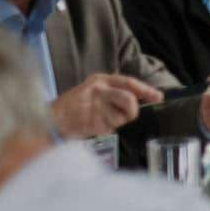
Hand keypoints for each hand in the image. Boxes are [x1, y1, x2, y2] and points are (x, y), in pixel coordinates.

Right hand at [50, 74, 164, 138]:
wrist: (51, 120)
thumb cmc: (75, 108)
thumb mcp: (95, 92)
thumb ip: (116, 93)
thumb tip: (144, 99)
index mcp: (100, 80)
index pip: (129, 82)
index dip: (145, 90)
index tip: (158, 97)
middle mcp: (98, 89)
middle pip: (129, 101)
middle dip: (131, 112)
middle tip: (124, 117)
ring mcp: (94, 105)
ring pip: (120, 118)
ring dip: (114, 123)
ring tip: (98, 120)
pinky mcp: (91, 120)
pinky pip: (109, 128)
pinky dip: (104, 130)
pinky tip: (91, 126)